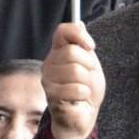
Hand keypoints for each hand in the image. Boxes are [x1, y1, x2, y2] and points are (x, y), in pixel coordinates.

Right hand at [42, 22, 105, 138]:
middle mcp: (49, 63)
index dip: (79, 35)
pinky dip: (85, 94)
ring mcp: (48, 79)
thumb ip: (84, 46)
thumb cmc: (86, 89)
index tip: (91, 46)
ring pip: (75, 71)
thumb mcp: (90, 64)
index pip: (63, 31)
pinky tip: (80, 98)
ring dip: (87, 82)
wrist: (84, 115)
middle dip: (88, 65)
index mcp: (58, 51)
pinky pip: (77, 88)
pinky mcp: (51, 95)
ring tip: (82, 89)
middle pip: (72, 52)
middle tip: (87, 76)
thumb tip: (80, 23)